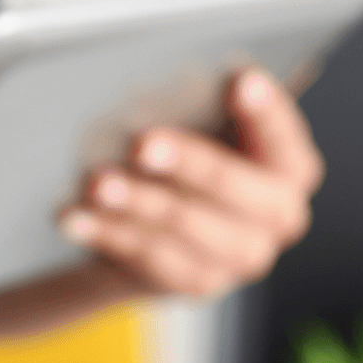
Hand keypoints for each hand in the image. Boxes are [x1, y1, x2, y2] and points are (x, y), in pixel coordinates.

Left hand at [57, 68, 322, 300]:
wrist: (162, 228)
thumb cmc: (187, 155)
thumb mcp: (205, 127)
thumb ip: (202, 108)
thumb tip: (165, 86)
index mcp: (290, 169)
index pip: (284, 140)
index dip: (265, 112)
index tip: (240, 80)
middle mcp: (278, 218)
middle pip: (233, 187)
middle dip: (187, 162)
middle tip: (143, 143)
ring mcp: (240, 257)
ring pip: (182, 224)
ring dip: (134, 201)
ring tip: (96, 182)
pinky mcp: (196, 282)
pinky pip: (145, 255)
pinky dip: (104, 232)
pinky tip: (73, 216)